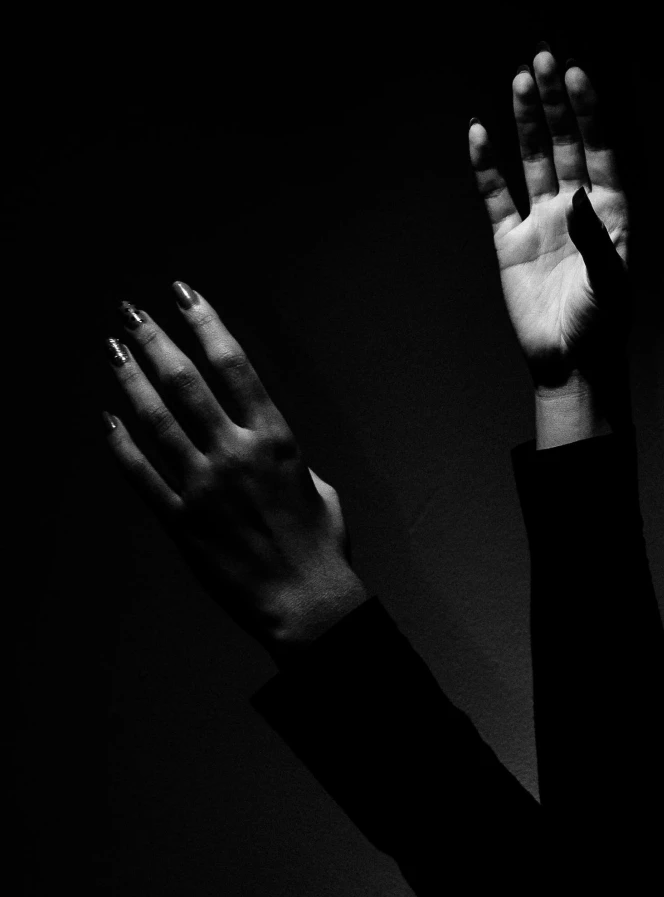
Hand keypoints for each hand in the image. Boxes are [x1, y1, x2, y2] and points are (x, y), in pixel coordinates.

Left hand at [104, 287, 366, 652]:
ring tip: (113, 351)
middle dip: (154, 339)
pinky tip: (108, 420)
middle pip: (185, 382)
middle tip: (131, 311)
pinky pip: (142, 475)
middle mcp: (236, 454)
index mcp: (276, 440)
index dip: (205, 323)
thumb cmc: (323, 548)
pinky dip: (121, 445)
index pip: (233, 365)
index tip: (184, 295)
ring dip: (130, 380)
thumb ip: (289, 460)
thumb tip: (272, 449)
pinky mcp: (182, 522)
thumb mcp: (320, 489)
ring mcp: (204, 487)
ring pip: (157, 420)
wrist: (307, 602)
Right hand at [468, 52, 628, 393]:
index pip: (600, 149)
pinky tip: (479, 131)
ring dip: (527, 121)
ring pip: (532, 159)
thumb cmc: (602, 326)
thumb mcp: (609, 283)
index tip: (576, 74)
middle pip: (565, 144)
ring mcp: (542, 221)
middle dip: (555, 103)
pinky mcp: (511, 241)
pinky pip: (497, 194)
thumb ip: (597, 239)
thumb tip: (579, 196)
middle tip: (542, 59)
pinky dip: (487, 164)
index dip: (589, 112)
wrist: (569, 364)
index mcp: (610, 212)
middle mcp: (577, 208)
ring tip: (520, 79)